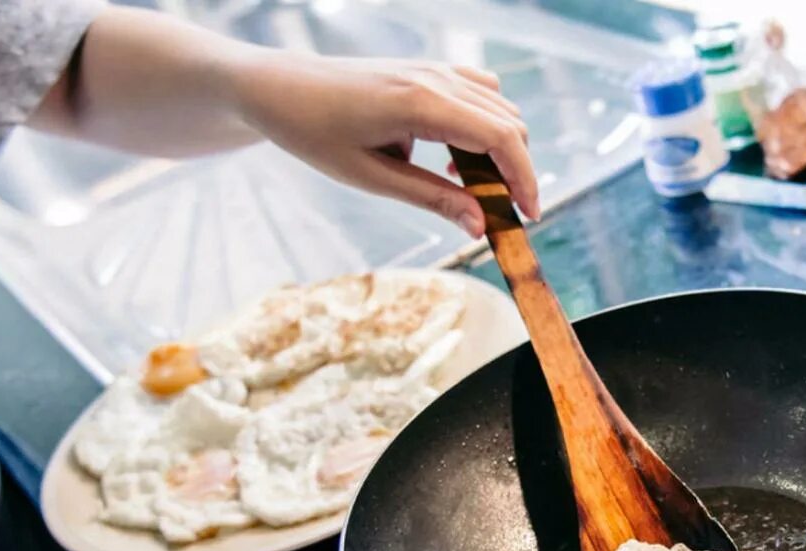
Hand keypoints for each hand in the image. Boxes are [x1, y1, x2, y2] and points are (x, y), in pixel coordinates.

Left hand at [231, 53, 539, 237]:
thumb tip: (480, 227)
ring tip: (466, 186)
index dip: (524, 180)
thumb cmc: (315, 133)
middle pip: (508, 124)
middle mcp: (435, 77)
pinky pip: (477, 94)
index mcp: (422, 103)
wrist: (277, 89)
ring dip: (499, 150)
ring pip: (498, 109)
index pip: (500, 139)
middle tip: (499, 214)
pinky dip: (483, 126)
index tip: (528, 216)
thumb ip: (432, 199)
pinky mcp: (426, 69)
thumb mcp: (372, 177)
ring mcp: (432, 68)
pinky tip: (453, 154)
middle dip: (515, 172)